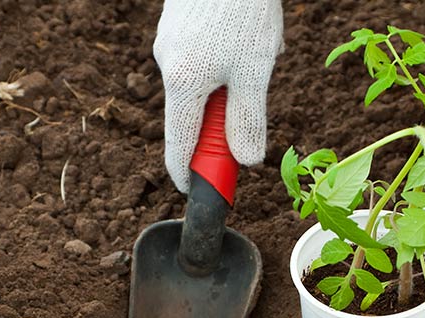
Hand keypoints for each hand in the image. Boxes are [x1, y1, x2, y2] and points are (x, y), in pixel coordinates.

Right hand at [153, 0, 282, 192]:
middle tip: (252, 103)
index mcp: (183, 83)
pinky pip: (203, 61)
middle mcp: (168, 66)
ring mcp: (169, 44)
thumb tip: (246, 160)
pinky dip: (227, 64)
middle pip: (193, 116)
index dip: (189, 174)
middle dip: (225, 118)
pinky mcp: (178, 28)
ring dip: (232, 85)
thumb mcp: (254, 71)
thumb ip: (248, 119)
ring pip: (203, 86)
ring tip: (257, 52)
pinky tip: (247, 36)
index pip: (179, 145)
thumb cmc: (244, 9)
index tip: (198, 191)